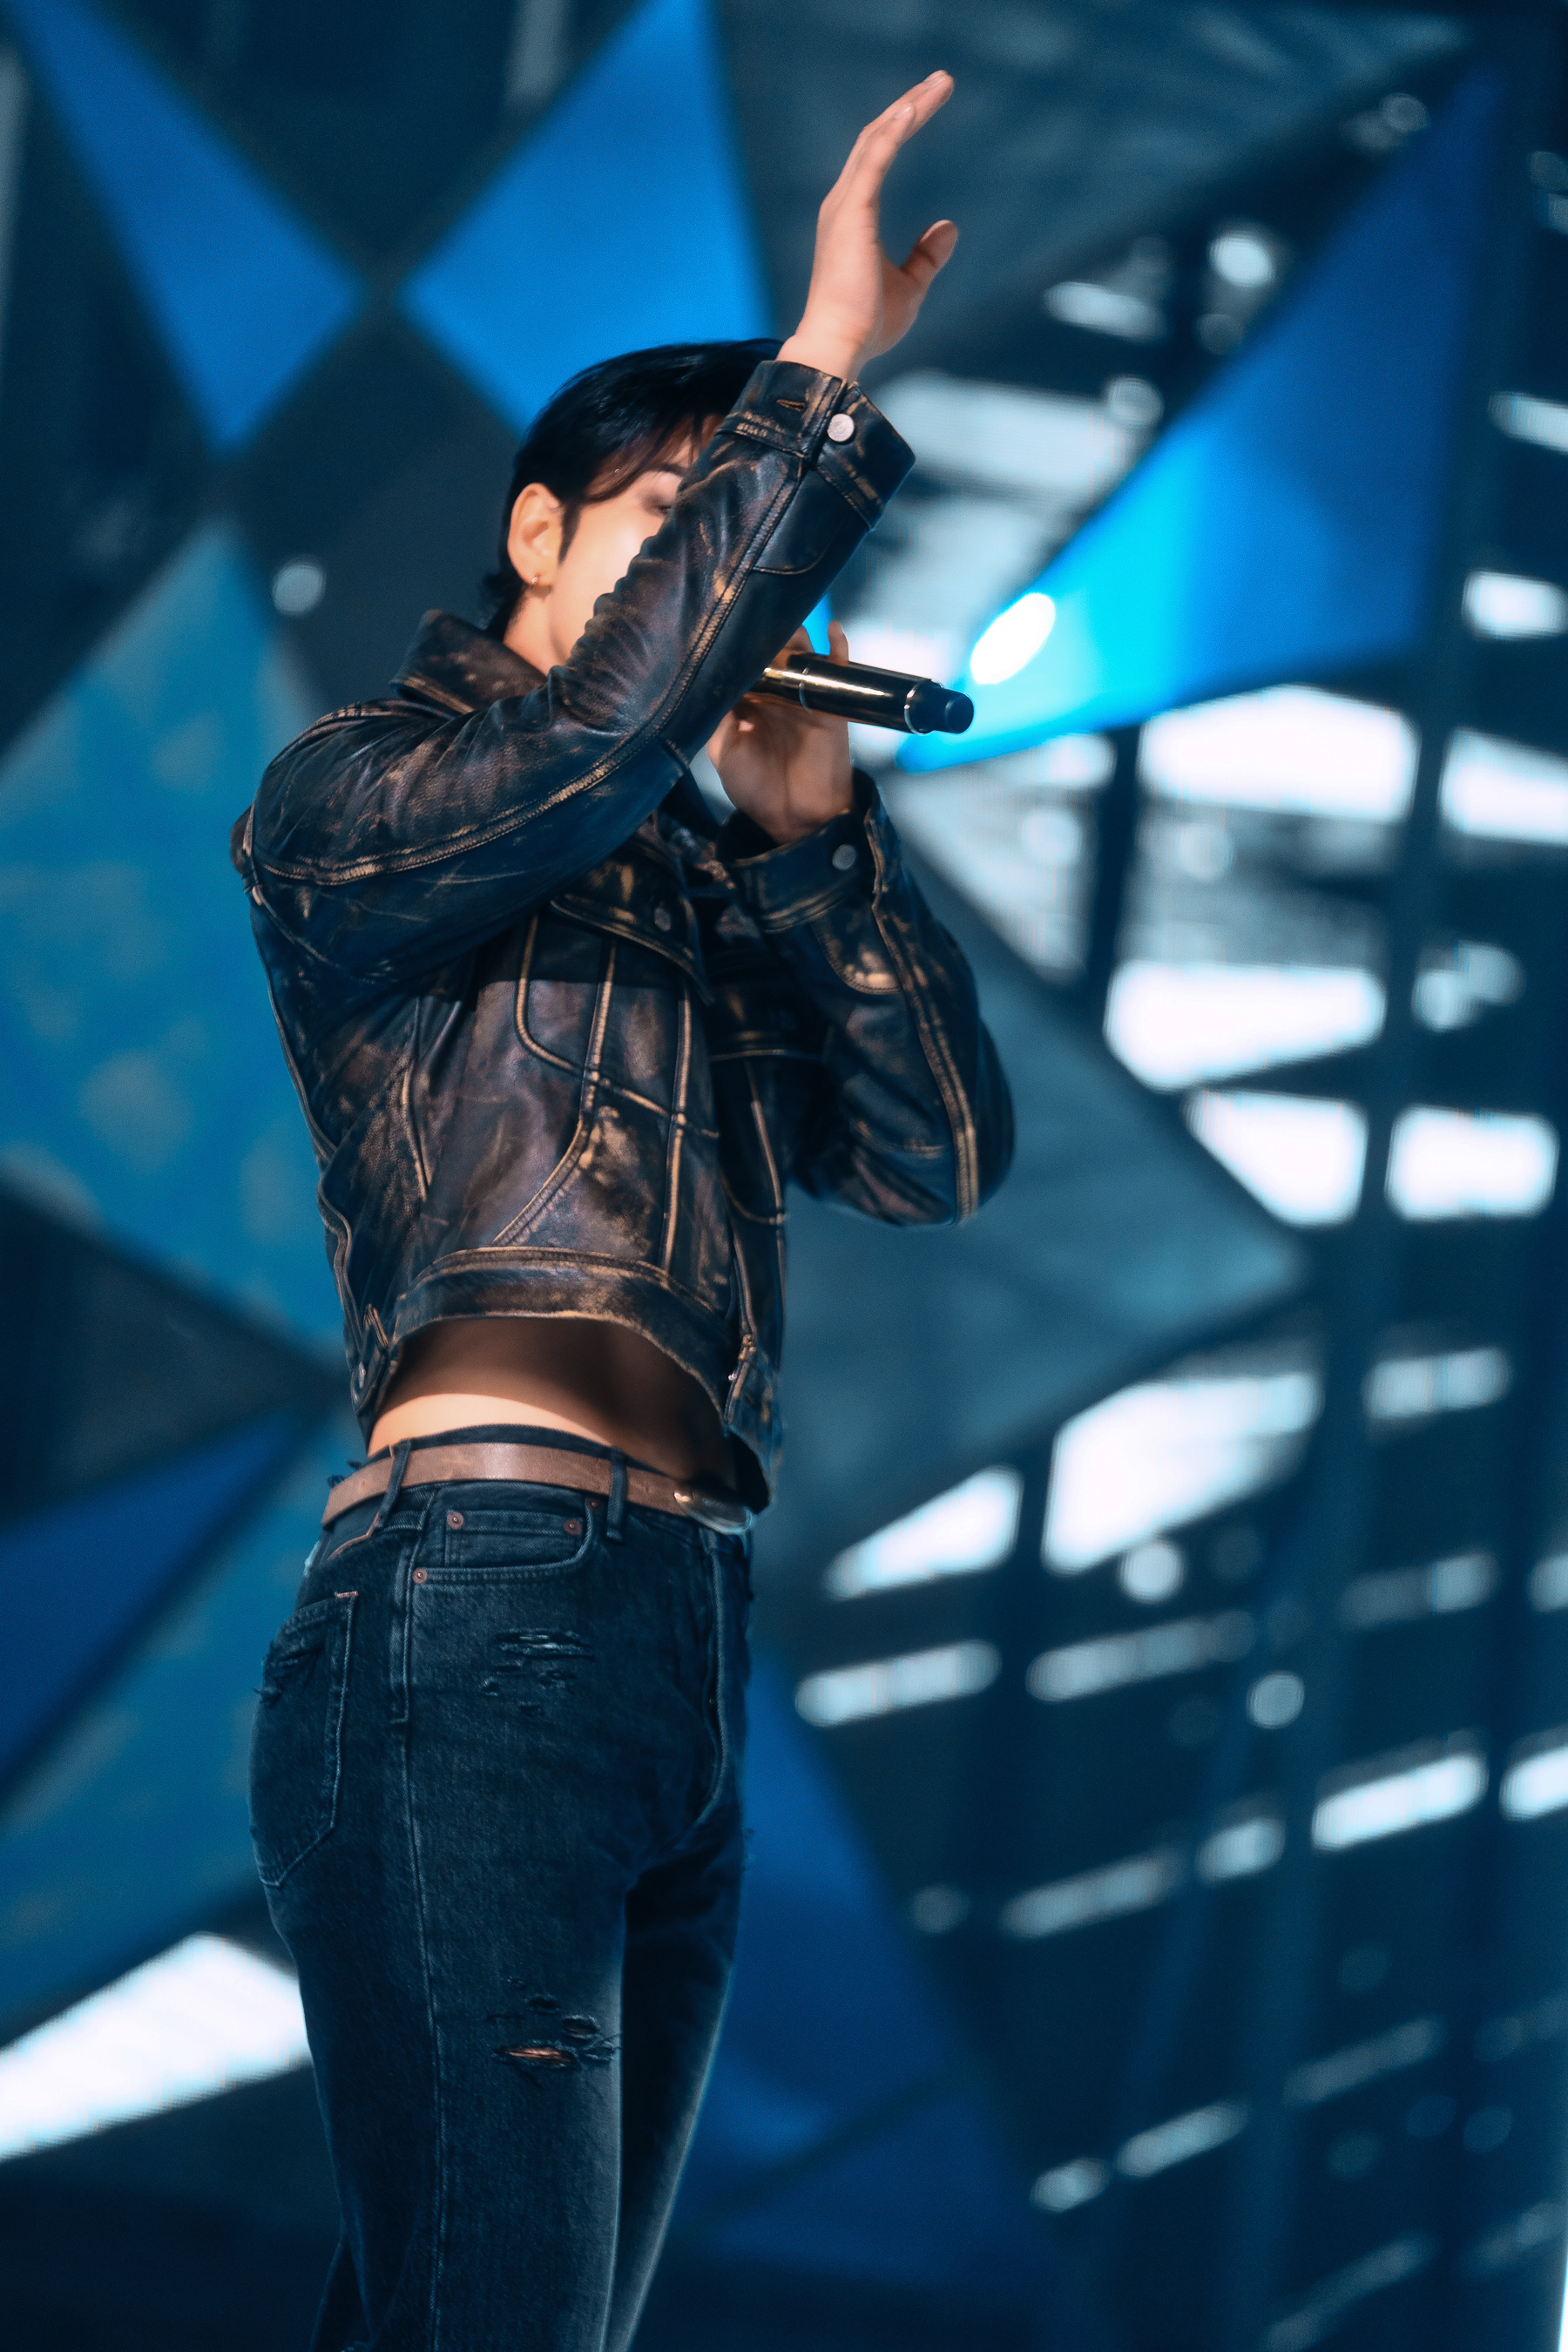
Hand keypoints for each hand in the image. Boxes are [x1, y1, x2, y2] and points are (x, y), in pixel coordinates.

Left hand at [707, 624, 855, 846]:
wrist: (795, 817)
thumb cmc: (755, 786)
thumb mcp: (723, 751)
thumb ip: (717, 717)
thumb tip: (716, 678)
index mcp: (747, 701)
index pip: (742, 662)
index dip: (736, 647)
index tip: (729, 631)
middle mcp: (774, 692)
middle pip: (772, 649)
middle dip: (765, 635)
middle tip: (759, 632)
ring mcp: (802, 695)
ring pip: (802, 653)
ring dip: (795, 638)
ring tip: (787, 635)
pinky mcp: (829, 704)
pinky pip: (837, 670)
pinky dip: (838, 648)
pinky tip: (832, 630)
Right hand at [777, 72, 956, 384]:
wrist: (840, 347)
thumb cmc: (867, 324)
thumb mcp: (911, 286)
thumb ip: (926, 256)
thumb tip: (949, 228)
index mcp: (854, 214)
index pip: (880, 154)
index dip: (905, 125)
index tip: (931, 101)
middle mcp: (843, 201)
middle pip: (878, 136)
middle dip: (910, 105)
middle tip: (941, 81)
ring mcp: (845, 204)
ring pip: (877, 138)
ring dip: (908, 108)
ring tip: (938, 85)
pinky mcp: (853, 211)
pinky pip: (874, 159)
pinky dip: (894, 132)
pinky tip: (914, 109)